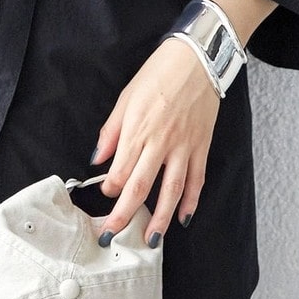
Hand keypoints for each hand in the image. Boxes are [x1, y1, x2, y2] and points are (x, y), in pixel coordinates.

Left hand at [92, 36, 220, 246]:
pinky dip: (192, 201)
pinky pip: (197, 179)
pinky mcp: (201, 146)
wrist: (197, 58)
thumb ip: (111, 131)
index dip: (109, 189)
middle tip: (113, 237)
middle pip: (140, 188)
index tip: (105, 195)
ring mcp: (183, 147)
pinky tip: (184, 218)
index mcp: (137, 130)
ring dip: (160, 218)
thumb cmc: (159, 73)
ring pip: (171, 191)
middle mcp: (159, 143)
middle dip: (124, 216)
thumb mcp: (126, 97)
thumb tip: (96, 159)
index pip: (119, 171)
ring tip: (151, 240)